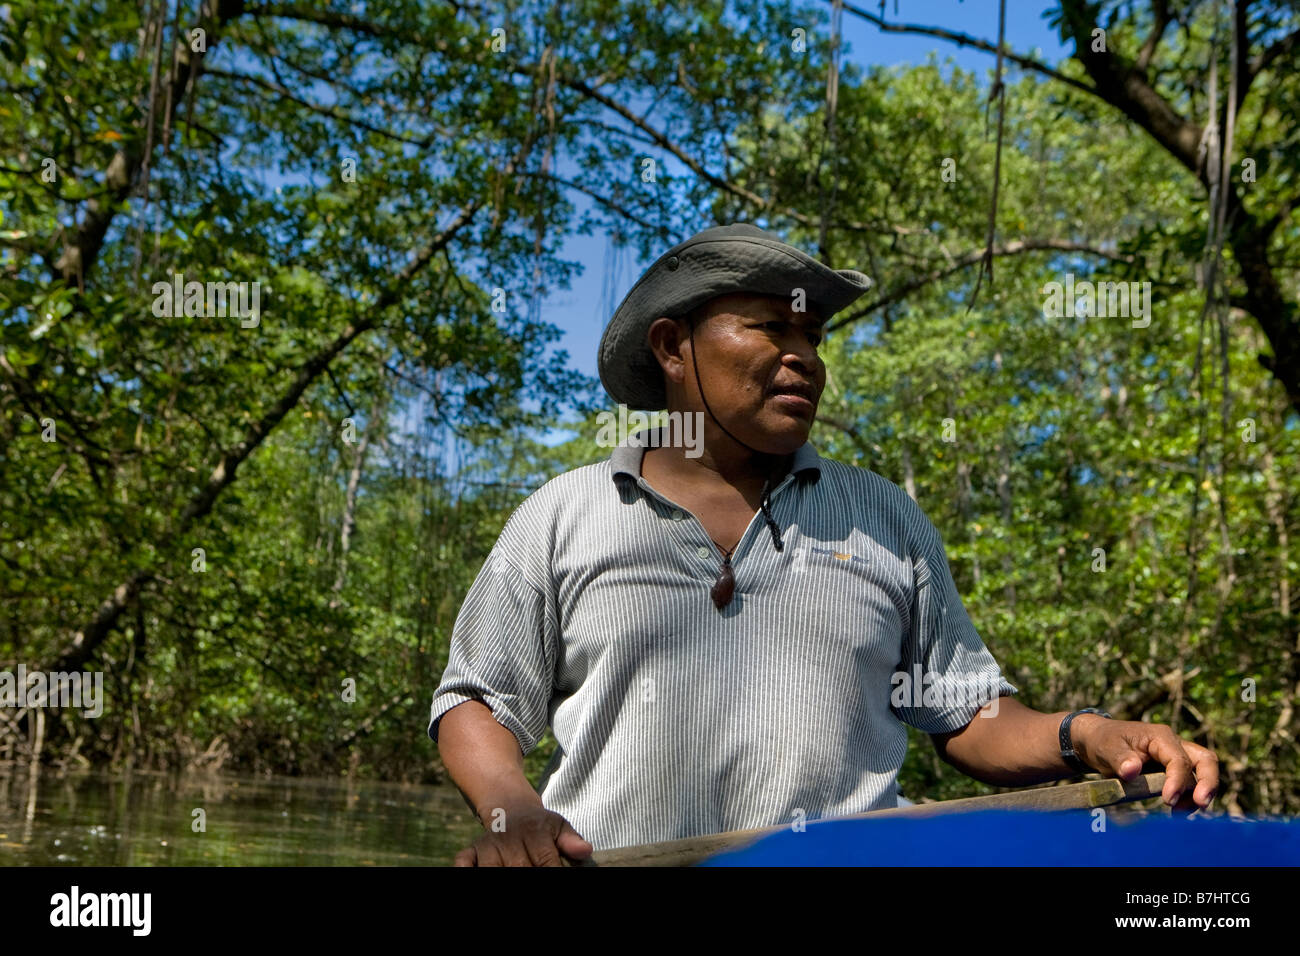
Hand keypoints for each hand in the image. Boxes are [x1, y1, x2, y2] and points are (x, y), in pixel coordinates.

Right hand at [453, 804, 592, 866]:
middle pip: (519, 869)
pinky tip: (478, 872)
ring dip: (501, 874)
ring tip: (513, 872)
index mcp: (535, 832)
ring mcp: (487, 845)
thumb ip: (571, 840)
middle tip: (532, 872)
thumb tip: (586, 851)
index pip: (546, 862)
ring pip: (491, 870)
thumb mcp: (559, 826)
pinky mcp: (470, 851)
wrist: (508, 808)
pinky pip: (462, 863)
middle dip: (527, 875)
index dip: (552, 872)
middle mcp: (509, 838)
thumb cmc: (539, 826)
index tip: (556, 875)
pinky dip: (465, 869)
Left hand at [1071, 715, 1218, 811]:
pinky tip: (1176, 811)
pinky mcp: (1174, 770)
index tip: (1168, 801)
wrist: (1099, 741)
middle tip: (1201, 804)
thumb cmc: (1104, 741)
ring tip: (1179, 813)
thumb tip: (1132, 770)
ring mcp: (1177, 757)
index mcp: (1160, 736)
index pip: (1179, 759)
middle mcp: (1175, 745)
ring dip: (1197, 794)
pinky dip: (1189, 798)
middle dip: (1208, 783)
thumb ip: (1119, 758)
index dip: (1177, 781)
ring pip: (1201, 773)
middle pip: (1205, 760)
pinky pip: (1191, 783)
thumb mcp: (1107, 747)